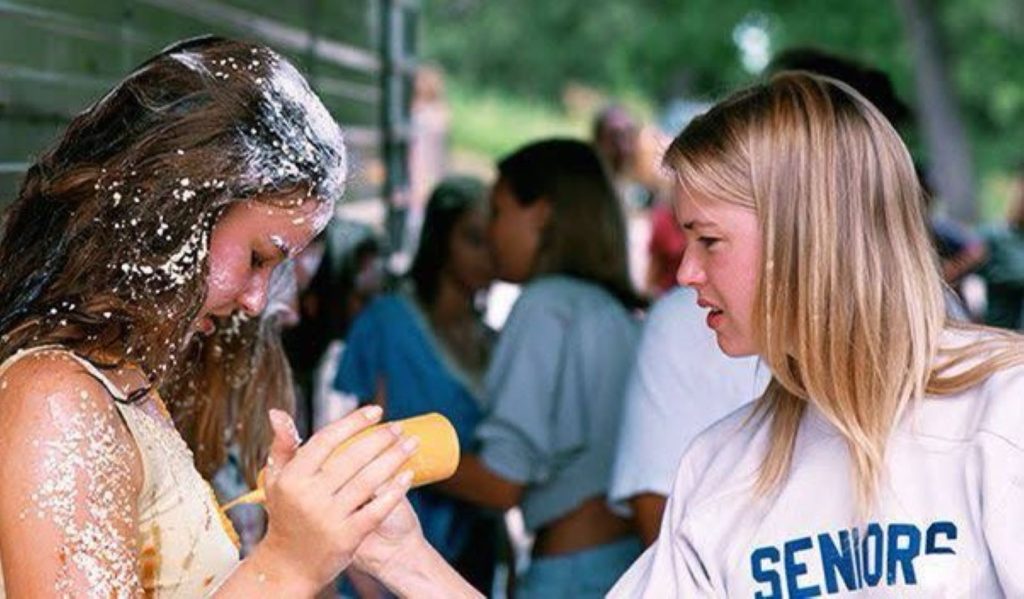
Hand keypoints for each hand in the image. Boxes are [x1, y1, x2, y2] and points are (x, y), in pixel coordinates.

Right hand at [254, 406, 416, 592]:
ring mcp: (329, 518)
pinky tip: (408, 475)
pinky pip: (377, 509)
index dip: (354, 422)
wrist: (290, 566)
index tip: (376, 411)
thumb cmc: (287, 514)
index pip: (327, 439)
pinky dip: (395, 491)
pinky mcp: (348, 537)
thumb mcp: (277, 482)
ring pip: (369, 480)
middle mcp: (309, 496)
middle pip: (353, 457)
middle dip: (381, 439)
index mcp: (292, 477)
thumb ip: (283, 447)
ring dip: (395, 458)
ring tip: (411, 444)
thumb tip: (277, 412)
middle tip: (399, 428)